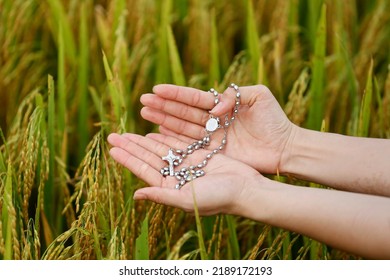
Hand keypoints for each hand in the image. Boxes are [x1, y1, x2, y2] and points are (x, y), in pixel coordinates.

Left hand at [107, 132, 261, 215]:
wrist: (246, 189)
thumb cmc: (219, 198)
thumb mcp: (188, 199)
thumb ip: (162, 196)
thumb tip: (136, 196)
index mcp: (171, 189)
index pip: (144, 171)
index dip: (128, 159)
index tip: (113, 148)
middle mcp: (176, 176)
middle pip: (149, 157)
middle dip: (131, 146)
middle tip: (113, 135)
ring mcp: (187, 165)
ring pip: (161, 149)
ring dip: (144, 140)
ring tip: (127, 132)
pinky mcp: (199, 155)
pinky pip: (178, 143)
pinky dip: (166, 136)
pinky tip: (153, 131)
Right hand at [140, 84, 294, 173]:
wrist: (285, 148)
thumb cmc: (275, 121)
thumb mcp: (259, 97)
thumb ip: (236, 94)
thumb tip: (215, 107)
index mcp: (222, 104)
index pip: (194, 98)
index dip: (175, 94)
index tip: (156, 90)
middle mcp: (213, 120)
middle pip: (183, 112)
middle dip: (163, 106)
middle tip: (143, 102)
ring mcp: (212, 137)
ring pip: (183, 127)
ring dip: (164, 120)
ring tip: (145, 114)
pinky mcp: (213, 153)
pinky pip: (190, 144)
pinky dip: (174, 139)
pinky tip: (159, 133)